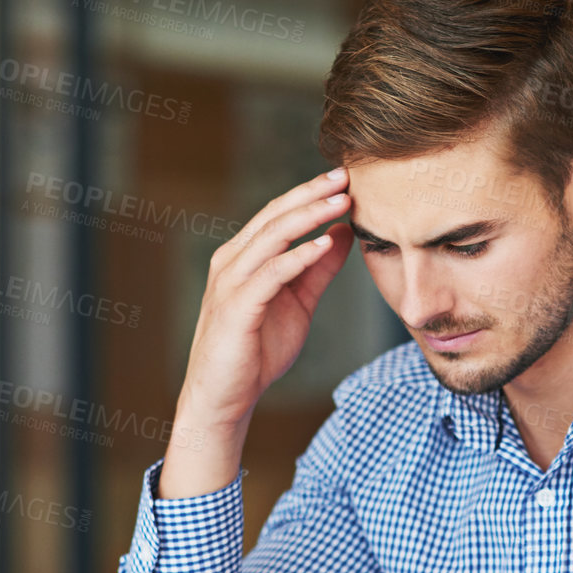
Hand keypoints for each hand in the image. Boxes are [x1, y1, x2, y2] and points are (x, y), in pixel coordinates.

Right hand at [160, 170, 354, 498]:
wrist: (226, 397)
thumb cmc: (257, 350)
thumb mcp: (298, 302)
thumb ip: (318, 268)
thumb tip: (344, 233)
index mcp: (243, 257)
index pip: (278, 214)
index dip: (310, 193)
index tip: (345, 178)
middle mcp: (232, 262)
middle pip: (274, 215)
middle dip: (311, 193)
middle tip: (346, 176)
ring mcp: (231, 283)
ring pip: (271, 237)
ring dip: (309, 216)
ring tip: (341, 202)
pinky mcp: (237, 307)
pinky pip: (271, 274)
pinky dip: (298, 256)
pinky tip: (323, 245)